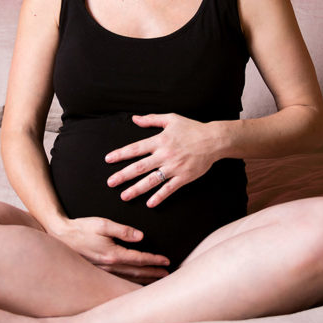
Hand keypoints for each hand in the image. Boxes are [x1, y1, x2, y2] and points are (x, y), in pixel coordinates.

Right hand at [51, 216, 169, 282]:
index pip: (139, 258)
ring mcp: (103, 271)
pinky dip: (130, 283)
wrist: (60, 235)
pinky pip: (118, 280)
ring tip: (156, 280)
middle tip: (167, 274)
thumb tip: (141, 236)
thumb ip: (123, 230)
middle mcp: (109, 266)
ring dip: (144, 280)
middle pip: (137, 272)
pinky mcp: (97, 272)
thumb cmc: (81, 228)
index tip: (166, 260)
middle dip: (154, 273)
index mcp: (113, 254)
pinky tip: (135, 283)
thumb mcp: (102, 224)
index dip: (154, 260)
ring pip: (128, 279)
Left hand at [105, 113, 221, 207]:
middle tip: (110, 182)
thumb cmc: (192, 128)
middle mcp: (164, 155)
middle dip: (123, 175)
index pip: (135, 149)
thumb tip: (134, 119)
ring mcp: (174, 167)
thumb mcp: (171, 119)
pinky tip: (150, 204)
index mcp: (159, 141)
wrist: (214, 140)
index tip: (108, 160)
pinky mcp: (184, 177)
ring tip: (124, 196)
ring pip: (151, 180)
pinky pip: (169, 189)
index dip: (120, 154)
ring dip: (137, 189)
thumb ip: (151, 119)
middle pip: (139, 167)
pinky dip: (159, 196)